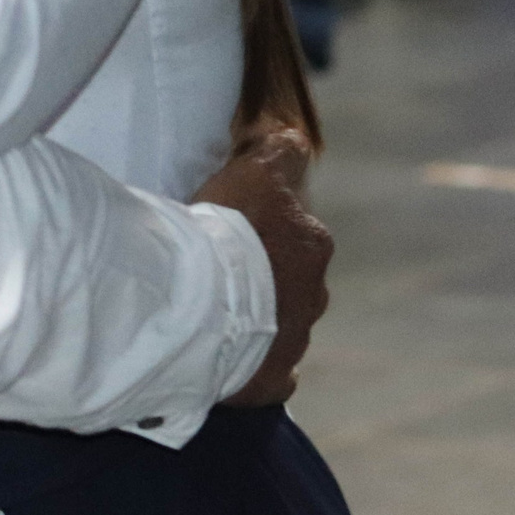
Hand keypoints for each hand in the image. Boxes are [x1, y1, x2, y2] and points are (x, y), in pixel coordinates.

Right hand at [195, 129, 332, 405]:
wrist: (200, 306)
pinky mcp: (272, 379)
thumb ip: (279, 152)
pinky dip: (254, 363)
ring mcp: (295, 339)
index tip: (237, 227)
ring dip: (256, 317)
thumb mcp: (254, 172)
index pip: (300, 228)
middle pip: (292, 279)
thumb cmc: (224, 233)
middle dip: (266, 276)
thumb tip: (295, 136)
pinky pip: (269, 371)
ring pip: (280, 323)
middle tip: (219, 269)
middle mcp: (315, 293)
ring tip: (211, 311)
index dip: (268, 225)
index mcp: (312, 243)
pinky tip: (228, 356)